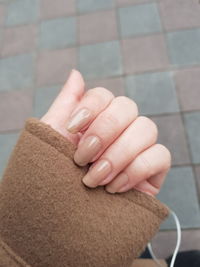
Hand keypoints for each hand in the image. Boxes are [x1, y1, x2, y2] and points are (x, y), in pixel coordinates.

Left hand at [41, 69, 170, 195]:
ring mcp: (139, 147)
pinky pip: (160, 155)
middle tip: (82, 158)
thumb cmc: (56, 176)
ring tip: (94, 179)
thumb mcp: (53, 138)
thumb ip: (66, 104)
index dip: (90, 108)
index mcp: (96, 119)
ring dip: (118, 154)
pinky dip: (135, 170)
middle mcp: (120, 128)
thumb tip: (76, 73)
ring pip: (147, 128)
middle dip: (103, 132)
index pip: (104, 95)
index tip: (71, 130)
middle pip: (127, 107)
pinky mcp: (153, 168)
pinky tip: (114, 188)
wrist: (64, 218)